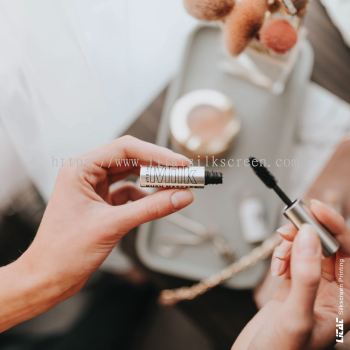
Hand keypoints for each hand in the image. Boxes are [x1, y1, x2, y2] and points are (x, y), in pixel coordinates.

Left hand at [0, 136, 193, 331]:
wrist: (48, 278)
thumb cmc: (64, 251)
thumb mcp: (112, 225)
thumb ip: (150, 208)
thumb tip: (182, 196)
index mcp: (80, 168)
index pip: (124, 150)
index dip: (156, 154)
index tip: (180, 164)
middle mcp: (86, 173)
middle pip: (130, 160)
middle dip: (157, 167)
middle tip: (183, 174)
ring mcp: (94, 188)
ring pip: (130, 176)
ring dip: (152, 181)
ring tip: (174, 186)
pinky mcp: (101, 203)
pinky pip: (128, 193)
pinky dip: (144, 197)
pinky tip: (155, 203)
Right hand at [232, 200, 349, 349]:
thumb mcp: (296, 317)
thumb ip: (306, 276)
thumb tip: (309, 236)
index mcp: (346, 302)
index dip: (336, 227)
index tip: (315, 209)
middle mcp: (332, 292)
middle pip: (329, 247)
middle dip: (310, 231)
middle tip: (290, 222)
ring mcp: (311, 286)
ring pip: (309, 249)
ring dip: (293, 241)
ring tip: (280, 246)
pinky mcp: (292, 284)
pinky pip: (293, 256)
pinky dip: (283, 253)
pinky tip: (277, 264)